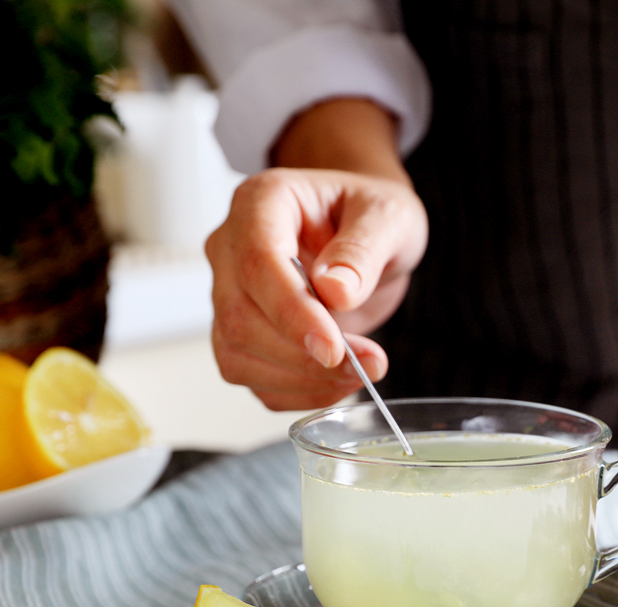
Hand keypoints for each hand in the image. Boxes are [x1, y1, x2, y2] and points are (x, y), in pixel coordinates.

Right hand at [206, 99, 427, 409]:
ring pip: (237, 354)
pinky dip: (296, 392)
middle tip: (369, 363)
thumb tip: (336, 291)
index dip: (292, 312)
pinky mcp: (241, 332)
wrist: (365, 230)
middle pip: (240, 317)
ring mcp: (229, 293)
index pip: (257, 263)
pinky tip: (338, 382)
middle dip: (304, 355)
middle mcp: (231, 247)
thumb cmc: (370, 213)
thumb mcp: (387, 216)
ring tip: (361, 372)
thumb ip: (364, 248)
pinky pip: (252, 377)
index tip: (333, 348)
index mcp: (261, 203)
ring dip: (301, 379)